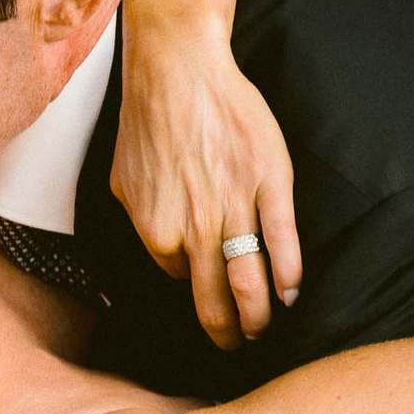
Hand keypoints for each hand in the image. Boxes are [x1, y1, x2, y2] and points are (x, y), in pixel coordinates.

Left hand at [113, 0, 304, 349]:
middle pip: (215, 300)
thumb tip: (162, 254)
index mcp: (156, 232)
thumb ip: (142, 223)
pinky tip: (291, 291)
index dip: (194, 283)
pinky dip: (288, 273)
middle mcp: (194, 228)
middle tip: (237, 344)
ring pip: (249, 280)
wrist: (177, 69)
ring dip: (258, 316)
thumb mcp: (123, 182)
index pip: (179, 278)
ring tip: (263, 331)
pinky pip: (281, 239)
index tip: (207, 289)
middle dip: (228, 330)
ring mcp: (234, 205)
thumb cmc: (148, 121)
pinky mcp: (268, 181)